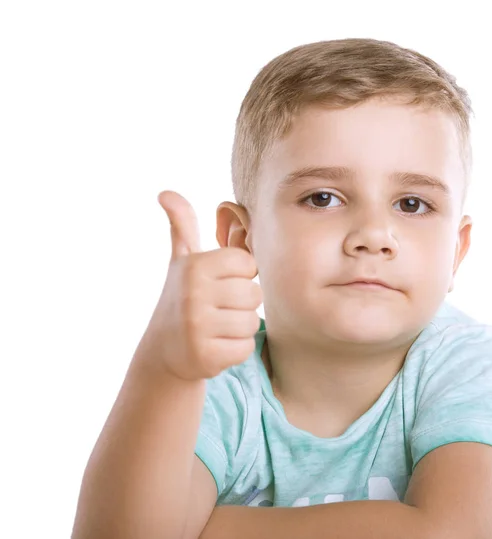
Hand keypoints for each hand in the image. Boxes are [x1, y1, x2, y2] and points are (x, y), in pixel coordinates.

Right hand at [139, 190, 261, 380]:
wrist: (163, 350)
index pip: (248, 264)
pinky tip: (215, 345)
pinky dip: (235, 349)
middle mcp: (193, 294)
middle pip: (254, 294)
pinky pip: (245, 347)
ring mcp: (198, 327)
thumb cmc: (182, 298)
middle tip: (216, 309)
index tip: (218, 284)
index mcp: (194, 266)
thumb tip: (166, 193)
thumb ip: (183, 226)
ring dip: (239, 327)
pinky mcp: (206, 356)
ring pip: (252, 322)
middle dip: (241, 304)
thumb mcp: (181, 261)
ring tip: (216, 327)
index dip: (239, 276)